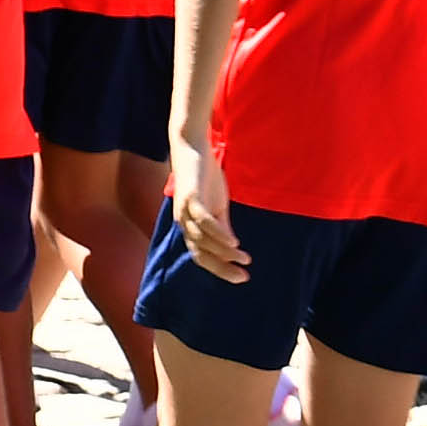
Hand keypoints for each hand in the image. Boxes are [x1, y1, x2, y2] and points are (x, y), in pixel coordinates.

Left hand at [169, 141, 246, 282]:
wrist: (192, 148)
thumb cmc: (204, 177)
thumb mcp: (217, 205)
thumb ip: (222, 225)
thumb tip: (233, 247)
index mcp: (189, 226)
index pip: (202, 256)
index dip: (220, 268)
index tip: (241, 277)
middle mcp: (183, 222)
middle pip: (199, 253)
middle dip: (220, 268)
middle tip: (242, 277)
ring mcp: (184, 210)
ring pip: (201, 240)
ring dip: (223, 252)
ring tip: (244, 258)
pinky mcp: (190, 197)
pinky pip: (203, 220)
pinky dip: (218, 233)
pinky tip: (234, 242)